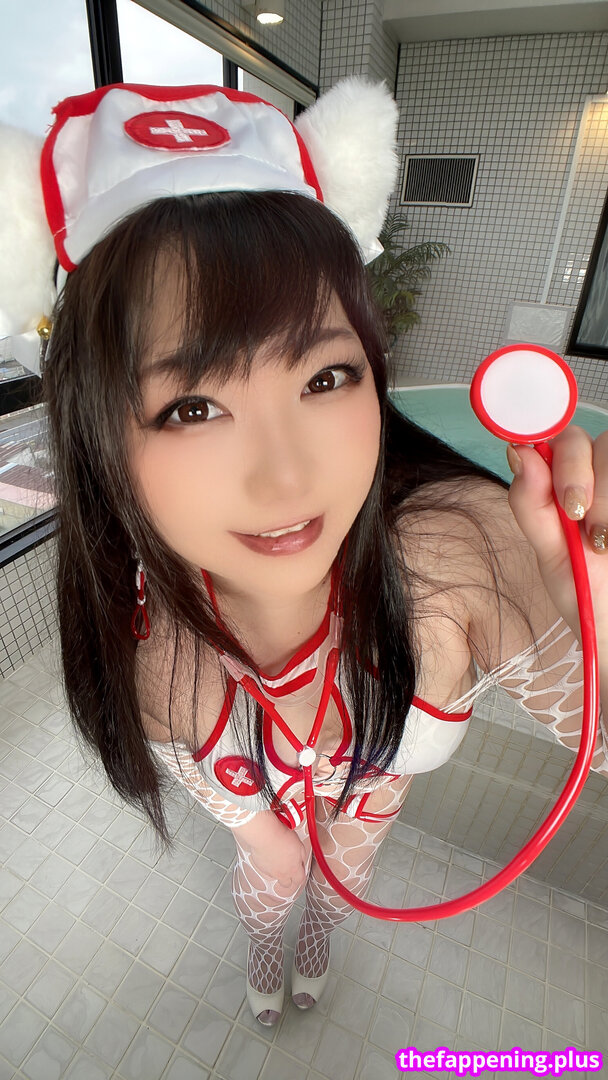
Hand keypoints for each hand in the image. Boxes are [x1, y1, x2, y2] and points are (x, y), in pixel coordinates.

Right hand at [249, 824, 307, 890]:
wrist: (266, 835)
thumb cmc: (282, 837)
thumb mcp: (300, 845)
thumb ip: (302, 857)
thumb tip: (302, 861)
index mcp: (294, 869)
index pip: (300, 880)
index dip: (300, 875)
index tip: (299, 869)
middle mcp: (282, 874)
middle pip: (287, 884)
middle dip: (289, 878)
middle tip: (289, 867)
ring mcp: (270, 872)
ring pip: (276, 876)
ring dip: (278, 870)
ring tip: (278, 858)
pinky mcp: (261, 867)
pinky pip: (266, 869)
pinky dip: (268, 864)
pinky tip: (269, 854)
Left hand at [506, 425, 607, 644]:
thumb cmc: (586, 588)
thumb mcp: (551, 552)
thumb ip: (531, 504)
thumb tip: (517, 452)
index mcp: (570, 479)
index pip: (563, 439)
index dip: (563, 458)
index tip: (564, 498)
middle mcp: (603, 472)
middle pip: (595, 441)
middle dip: (579, 477)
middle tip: (580, 519)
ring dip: (607, 498)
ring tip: (605, 542)